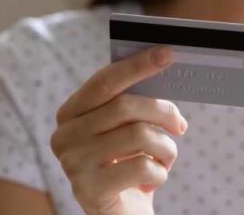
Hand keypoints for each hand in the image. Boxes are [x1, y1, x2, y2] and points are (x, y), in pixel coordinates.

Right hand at [50, 46, 187, 214]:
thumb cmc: (128, 165)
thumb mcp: (127, 130)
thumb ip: (135, 104)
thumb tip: (165, 71)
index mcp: (70, 114)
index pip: (104, 81)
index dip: (137, 65)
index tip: (167, 53)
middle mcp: (63, 137)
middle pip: (125, 106)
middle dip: (162, 112)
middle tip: (180, 124)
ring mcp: (72, 164)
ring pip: (139, 136)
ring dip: (166, 148)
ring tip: (164, 160)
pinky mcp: (87, 191)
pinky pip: (142, 168)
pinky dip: (159, 174)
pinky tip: (151, 182)